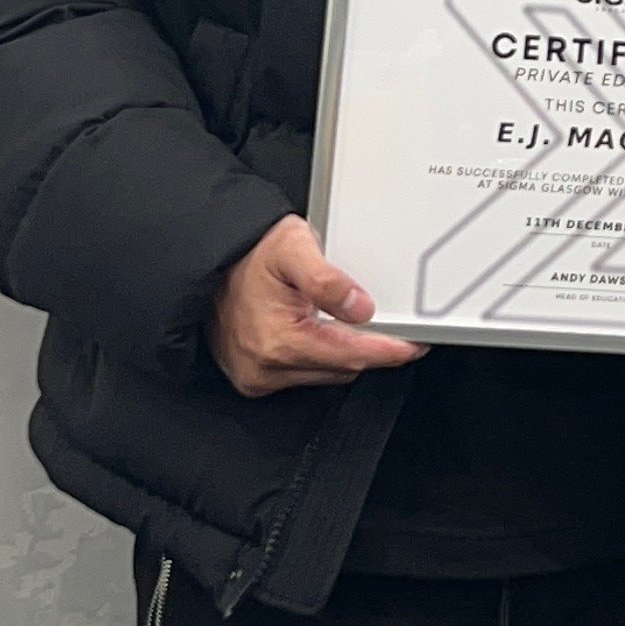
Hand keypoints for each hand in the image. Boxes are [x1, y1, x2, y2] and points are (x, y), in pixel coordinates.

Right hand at [207, 215, 423, 398]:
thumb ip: (328, 279)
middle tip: (391, 324)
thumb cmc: (249, 253)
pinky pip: (304, 375)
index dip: (387, 351)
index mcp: (277, 341)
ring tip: (348, 321)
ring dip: (344, 352)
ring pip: (326, 375)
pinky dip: (321, 357)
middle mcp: (265, 367)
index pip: (350, 356)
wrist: (211, 261)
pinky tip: (321, 332)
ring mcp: (257, 376)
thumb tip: (361, 308)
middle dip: (369, 348)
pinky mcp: (254, 378)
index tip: (413, 346)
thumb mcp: (292, 247)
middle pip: (342, 368)